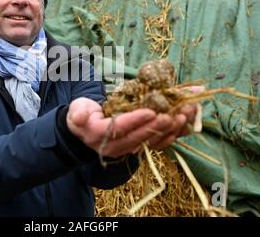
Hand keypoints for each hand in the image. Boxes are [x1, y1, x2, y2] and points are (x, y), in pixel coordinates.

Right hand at [66, 98, 196, 157]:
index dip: (135, 120)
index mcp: (98, 134)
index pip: (119, 127)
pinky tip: (181, 127)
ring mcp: (126, 149)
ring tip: (183, 117)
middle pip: (138, 136)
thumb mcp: (76, 111)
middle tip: (173, 114)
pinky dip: (169, 136)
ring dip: (168, 131)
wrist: (84, 134)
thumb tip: (79, 117)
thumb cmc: (82, 116)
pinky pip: (154, 144)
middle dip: (157, 126)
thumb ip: (78, 113)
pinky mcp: (136, 148)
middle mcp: (114, 146)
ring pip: (149, 141)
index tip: (150, 111)